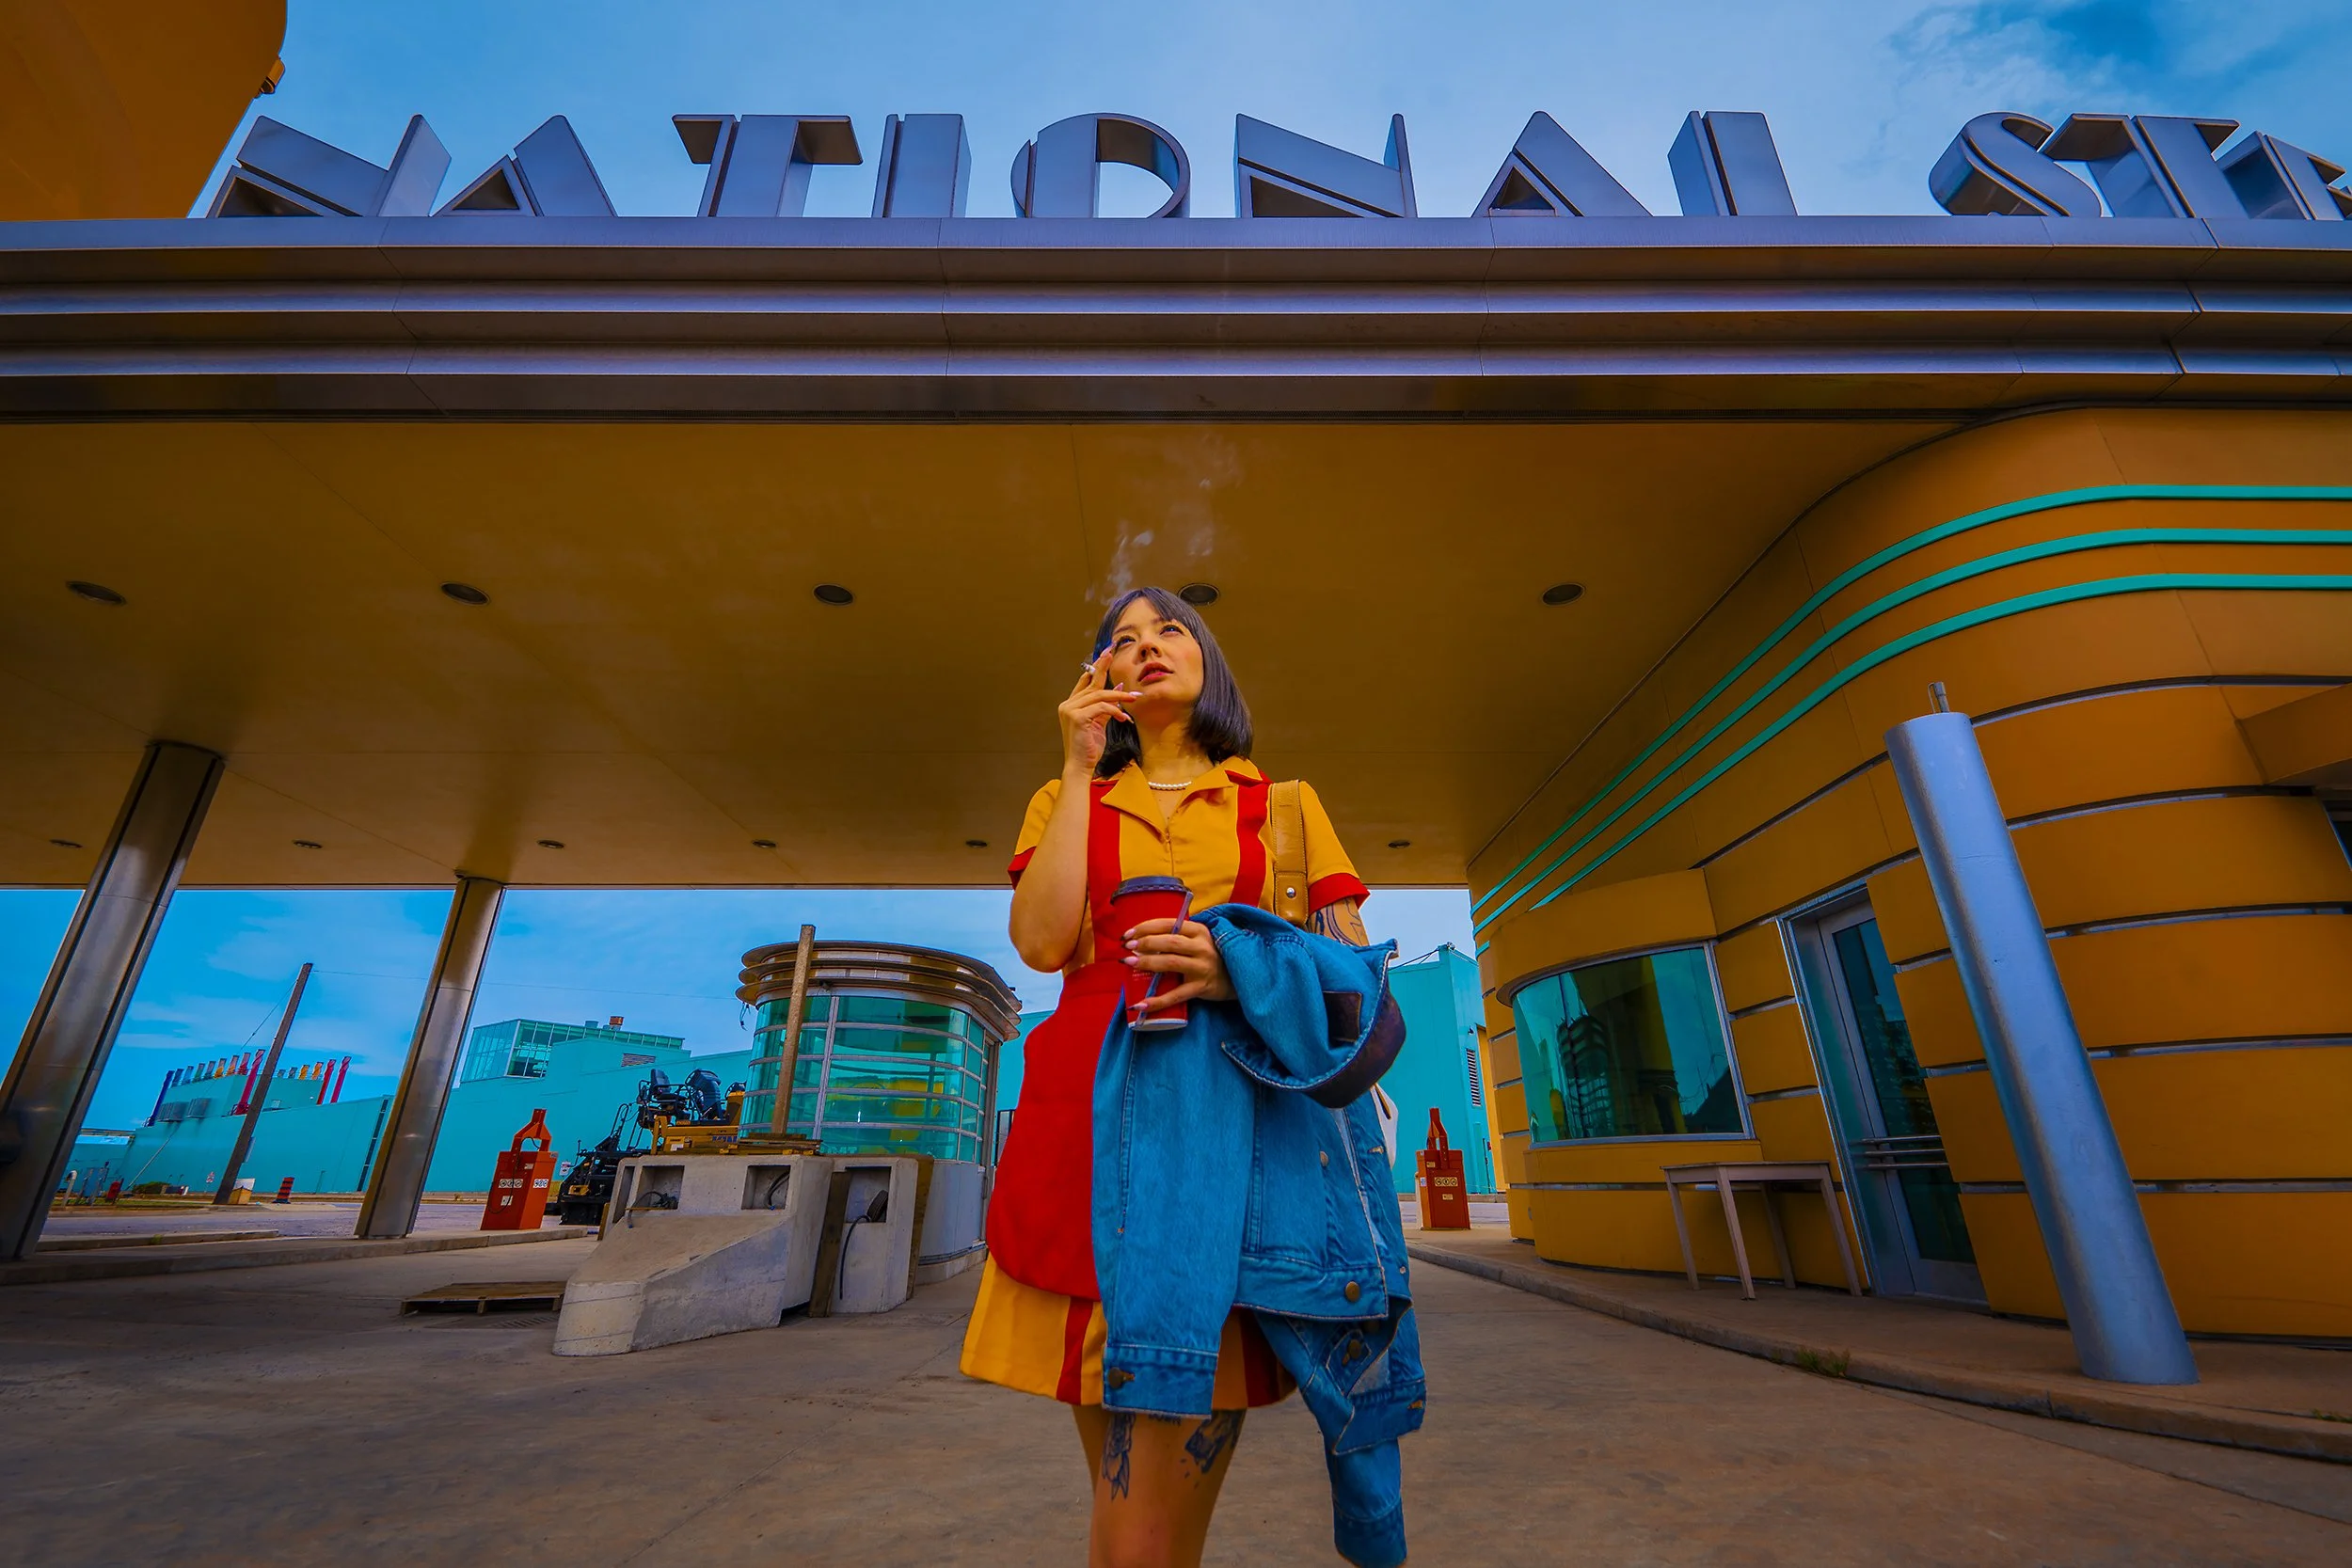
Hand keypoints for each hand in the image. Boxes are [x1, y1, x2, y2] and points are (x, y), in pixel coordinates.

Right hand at [1058, 650, 1135, 776]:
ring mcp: (1070, 710)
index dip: (1095, 668)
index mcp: (1071, 705)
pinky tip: (1124, 717)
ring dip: (1119, 696)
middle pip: (1091, 684)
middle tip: (1112, 653)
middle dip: (1103, 667)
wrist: (1080, 766)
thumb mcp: (1099, 723)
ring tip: (1134, 698)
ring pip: (1098, 694)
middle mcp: (1068, 705)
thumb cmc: (1089, 747)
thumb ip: (1106, 706)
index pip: (1084, 682)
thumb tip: (1118, 688)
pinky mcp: (1078, 717)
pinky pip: (1101, 707)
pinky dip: (1115, 710)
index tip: (1105, 654)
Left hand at [1122, 917, 1234, 1015]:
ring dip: (1147, 962)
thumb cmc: (1210, 956)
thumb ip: (1177, 937)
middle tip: (1127, 947)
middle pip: (1169, 941)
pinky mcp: (1201, 988)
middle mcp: (1201, 947)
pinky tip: (1141, 1004)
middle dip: (1145, 942)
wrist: (1236, 978)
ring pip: (1171, 962)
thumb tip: (1140, 940)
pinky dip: (1157, 1001)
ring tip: (1130, 963)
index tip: (1128, 934)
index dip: (1146, 927)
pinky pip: (1176, 995)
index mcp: (1198, 931)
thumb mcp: (1198, 941)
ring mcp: (1202, 967)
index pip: (1169, 924)